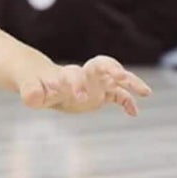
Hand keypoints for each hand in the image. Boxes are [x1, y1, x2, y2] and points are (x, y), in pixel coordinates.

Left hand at [18, 56, 150, 116]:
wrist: (44, 83)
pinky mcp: (103, 93)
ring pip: (118, 77)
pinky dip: (128, 102)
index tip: (78, 98)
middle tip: (121, 76)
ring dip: (131, 82)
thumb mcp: (30, 88)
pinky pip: (120, 95)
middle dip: (113, 69)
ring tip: (146, 92)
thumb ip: (31, 92)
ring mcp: (96, 82)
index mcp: (68, 72)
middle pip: (103, 64)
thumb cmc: (36, 84)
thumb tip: (32, 100)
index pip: (77, 74)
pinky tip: (134, 113)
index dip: (78, 84)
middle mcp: (86, 74)